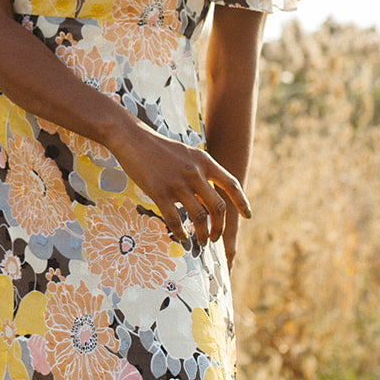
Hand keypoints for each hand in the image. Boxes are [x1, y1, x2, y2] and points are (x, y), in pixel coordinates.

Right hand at [105, 117, 250, 248]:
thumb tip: (209, 194)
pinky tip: (181, 237)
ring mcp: (177, 183)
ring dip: (203, 234)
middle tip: (216, 237)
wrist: (132, 138)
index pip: (231, 184)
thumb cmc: (159, 148)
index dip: (242, 202)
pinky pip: (175, 220)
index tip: (247, 216)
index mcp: (204, 161)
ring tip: (201, 241)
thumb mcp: (187, 154)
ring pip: (199, 217)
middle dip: (220, 227)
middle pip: (218, 207)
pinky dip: (181, 233)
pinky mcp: (159, 192)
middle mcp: (194, 172)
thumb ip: (200, 171)